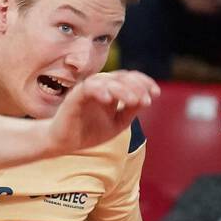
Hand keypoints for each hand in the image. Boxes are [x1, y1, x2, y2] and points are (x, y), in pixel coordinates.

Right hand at [40, 70, 157, 155]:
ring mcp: (87, 89)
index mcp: (111, 90)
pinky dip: (99, 91)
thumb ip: (130, 111)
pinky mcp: (74, 96)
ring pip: (106, 80)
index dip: (144, 82)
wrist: (64, 143)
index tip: (156, 93)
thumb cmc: (89, 131)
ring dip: (122, 89)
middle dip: (136, 87)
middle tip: (147, 99)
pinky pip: (88, 88)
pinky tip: (109, 100)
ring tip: (133, 101)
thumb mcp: (117, 123)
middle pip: (121, 77)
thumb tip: (146, 100)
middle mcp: (100, 86)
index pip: (129, 78)